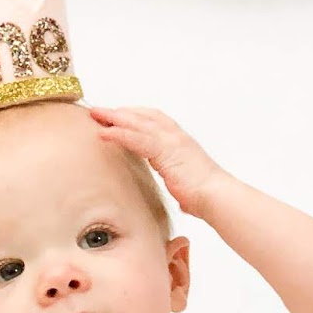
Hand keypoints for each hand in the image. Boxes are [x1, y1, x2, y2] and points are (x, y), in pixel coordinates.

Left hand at [88, 105, 226, 219]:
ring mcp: (171, 141)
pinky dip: (119, 134)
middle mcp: (175, 136)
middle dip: (119, 112)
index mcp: (180, 141)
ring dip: (114, 118)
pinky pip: (137, 138)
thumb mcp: (188, 185)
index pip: (154, 119)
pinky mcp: (165, 151)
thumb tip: (184, 201)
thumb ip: (181, 186)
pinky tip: (105, 133)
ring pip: (137, 123)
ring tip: (95, 115)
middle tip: (98, 111)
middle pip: (142, 116)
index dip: (134, 115)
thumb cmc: (206, 195)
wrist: (216, 196)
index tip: (117, 115)